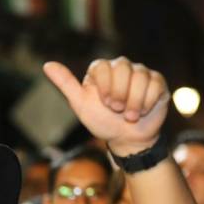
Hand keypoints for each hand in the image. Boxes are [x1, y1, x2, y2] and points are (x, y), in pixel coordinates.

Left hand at [44, 57, 168, 154]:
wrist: (125, 139)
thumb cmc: (101, 121)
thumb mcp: (80, 104)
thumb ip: (65, 83)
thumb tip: (47, 65)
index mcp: (101, 70)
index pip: (102, 66)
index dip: (105, 87)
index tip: (104, 103)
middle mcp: (121, 67)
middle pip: (123, 68)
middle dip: (119, 94)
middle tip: (116, 109)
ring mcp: (140, 73)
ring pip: (140, 77)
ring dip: (133, 102)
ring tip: (129, 115)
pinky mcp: (157, 82)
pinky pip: (155, 85)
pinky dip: (146, 104)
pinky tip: (142, 112)